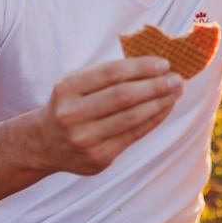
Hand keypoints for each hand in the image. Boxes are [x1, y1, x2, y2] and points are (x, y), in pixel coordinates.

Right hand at [34, 56, 182, 174]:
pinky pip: (133, 135)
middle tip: (177, 79)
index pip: (111, 73)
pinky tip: (164, 109)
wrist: (44, 143)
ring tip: (175, 93)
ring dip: (159, 103)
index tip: (164, 64)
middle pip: (123, 96)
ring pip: (131, 118)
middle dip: (155, 86)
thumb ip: (109, 74)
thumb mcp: (77, 82)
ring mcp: (84, 139)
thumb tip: (155, 66)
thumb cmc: (71, 104)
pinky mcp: (98, 158)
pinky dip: (153, 120)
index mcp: (67, 88)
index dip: (141, 67)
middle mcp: (72, 114)